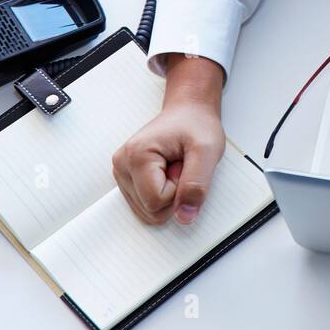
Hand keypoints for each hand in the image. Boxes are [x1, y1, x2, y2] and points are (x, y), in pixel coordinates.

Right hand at [112, 53, 224, 224]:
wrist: (189, 111)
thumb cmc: (196, 125)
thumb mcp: (207, 150)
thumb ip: (197, 185)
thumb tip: (184, 217)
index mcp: (136, 155)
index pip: (157, 202)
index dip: (179, 189)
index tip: (184, 164)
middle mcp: (121, 165)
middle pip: (151, 210)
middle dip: (174, 193)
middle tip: (181, 165)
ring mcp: (122, 173)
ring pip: (149, 211)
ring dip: (169, 194)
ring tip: (175, 167)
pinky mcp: (128, 179)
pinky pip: (147, 206)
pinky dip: (163, 195)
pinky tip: (168, 173)